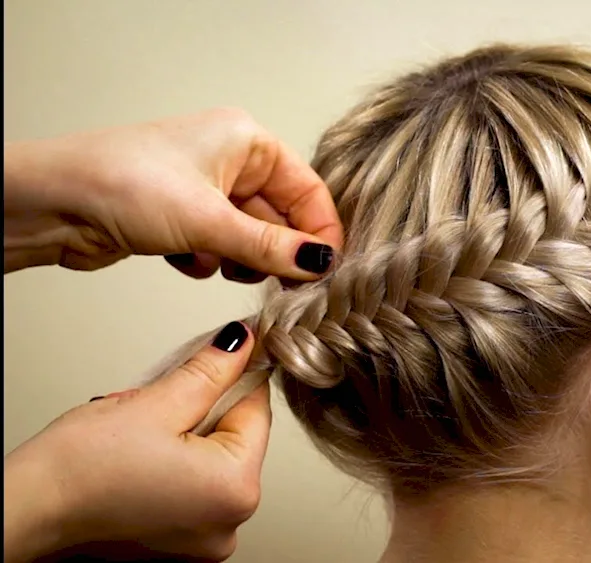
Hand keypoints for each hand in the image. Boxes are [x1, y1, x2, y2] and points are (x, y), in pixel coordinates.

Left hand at [3, 107, 342, 281]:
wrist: (51, 203)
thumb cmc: (124, 186)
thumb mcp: (210, 222)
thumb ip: (272, 248)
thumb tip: (322, 263)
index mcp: (247, 140)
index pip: (307, 190)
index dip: (320, 232)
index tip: (325, 272)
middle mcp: (231, 160)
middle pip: (280, 217)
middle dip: (276, 252)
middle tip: (281, 286)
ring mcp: (205, 189)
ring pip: (250, 238)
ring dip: (239, 259)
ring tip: (217, 262)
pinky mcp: (182, 217)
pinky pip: (219, 247)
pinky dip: (208, 260)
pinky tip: (182, 258)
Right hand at [3, 321, 269, 561]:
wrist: (25, 512)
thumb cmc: (77, 471)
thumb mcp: (156, 402)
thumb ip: (210, 370)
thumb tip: (242, 342)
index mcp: (236, 490)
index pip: (258, 411)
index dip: (237, 374)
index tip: (225, 350)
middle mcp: (229, 525)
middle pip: (235, 437)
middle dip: (203, 409)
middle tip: (161, 399)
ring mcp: (203, 540)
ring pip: (212, 460)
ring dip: (187, 435)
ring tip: (143, 433)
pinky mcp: (178, 544)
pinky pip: (193, 487)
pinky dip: (175, 465)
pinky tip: (142, 459)